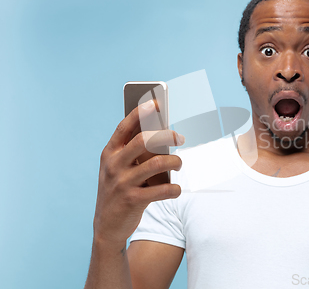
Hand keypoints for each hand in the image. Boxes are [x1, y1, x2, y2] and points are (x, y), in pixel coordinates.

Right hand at [93, 100, 183, 246]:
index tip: (157, 103)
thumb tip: (163, 134)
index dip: (140, 112)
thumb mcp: (119, 169)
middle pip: (143, 140)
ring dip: (175, 161)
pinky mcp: (132, 200)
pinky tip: (176, 189)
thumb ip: (134, 153)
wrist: (106, 226)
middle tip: (180, 137)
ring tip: (179, 164)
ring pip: (157, 163)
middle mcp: (113, 165)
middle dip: (166, 135)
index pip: (125, 127)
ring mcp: (122, 183)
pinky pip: (162, 190)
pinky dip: (174, 189)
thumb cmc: (119, 190)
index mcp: (109, 153)